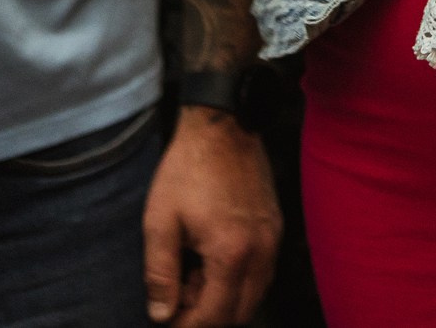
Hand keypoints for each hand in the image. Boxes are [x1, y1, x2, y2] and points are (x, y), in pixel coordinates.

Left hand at [143, 107, 281, 326]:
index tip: (168, 321)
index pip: (215, 315)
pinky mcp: (275, 227)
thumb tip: (162, 313)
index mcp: (231, 253)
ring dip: (225, 300)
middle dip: (209, 316)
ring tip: (193, 278)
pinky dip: (240, 281)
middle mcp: (260, 251)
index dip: (189, 326)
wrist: (223, 127)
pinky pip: (263, 272)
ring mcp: (272, 239)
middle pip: (241, 313)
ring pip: (255, 294)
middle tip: (179, 300)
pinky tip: (213, 261)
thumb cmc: (188, 170)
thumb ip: (160, 274)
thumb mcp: (160, 222)